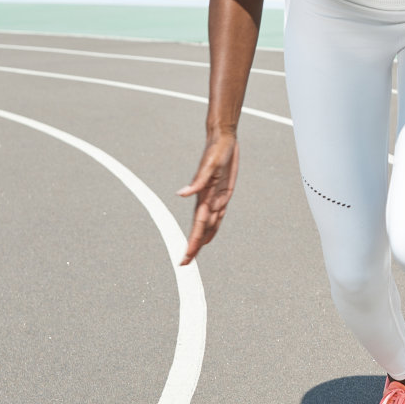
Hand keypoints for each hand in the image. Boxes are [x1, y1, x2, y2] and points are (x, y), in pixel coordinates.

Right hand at [177, 132, 239, 264]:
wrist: (223, 140)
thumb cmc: (216, 151)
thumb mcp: (210, 165)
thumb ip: (197, 181)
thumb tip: (181, 194)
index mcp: (204, 197)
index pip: (198, 226)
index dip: (192, 243)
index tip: (185, 258)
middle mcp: (208, 200)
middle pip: (200, 230)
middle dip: (193, 247)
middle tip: (185, 263)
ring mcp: (215, 198)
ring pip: (208, 225)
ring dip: (201, 239)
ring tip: (195, 254)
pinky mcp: (223, 193)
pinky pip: (217, 215)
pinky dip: (213, 228)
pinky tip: (209, 236)